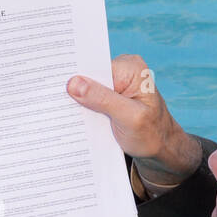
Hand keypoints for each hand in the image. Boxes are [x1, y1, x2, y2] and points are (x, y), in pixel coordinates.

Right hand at [66, 54, 201, 187]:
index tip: (55, 88)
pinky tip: (75, 118)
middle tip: (55, 104)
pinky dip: (84, 109)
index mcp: (131, 68)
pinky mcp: (111, 96)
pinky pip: (91, 99)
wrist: (161, 150)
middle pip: (89, 76)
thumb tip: (73, 83)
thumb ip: (103, 99)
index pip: (94, 67)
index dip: (75, 77)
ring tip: (64, 114)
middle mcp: (123, 70)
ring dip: (78, 102)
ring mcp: (116, 83)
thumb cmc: (152, 135)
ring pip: (88, 89)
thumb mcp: (129, 118)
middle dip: (75, 90)